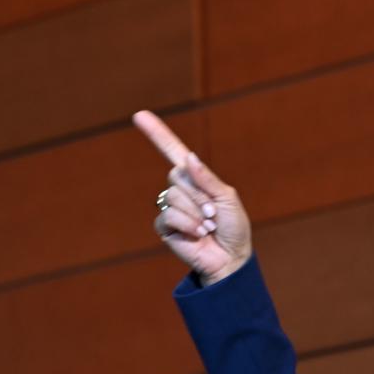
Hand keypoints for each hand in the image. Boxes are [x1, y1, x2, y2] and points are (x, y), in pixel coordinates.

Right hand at [133, 110, 251, 285]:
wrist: (230, 258)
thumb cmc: (233, 228)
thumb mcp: (227, 198)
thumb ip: (207, 178)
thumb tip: (188, 157)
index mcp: (196, 178)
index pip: (173, 151)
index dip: (157, 133)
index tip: (139, 115)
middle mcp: (181, 189)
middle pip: (177, 175)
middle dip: (200, 195)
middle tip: (213, 213)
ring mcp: (171, 207)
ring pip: (173, 196)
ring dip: (195, 213)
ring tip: (207, 226)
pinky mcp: (165, 227)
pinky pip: (168, 215)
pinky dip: (186, 224)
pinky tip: (197, 234)